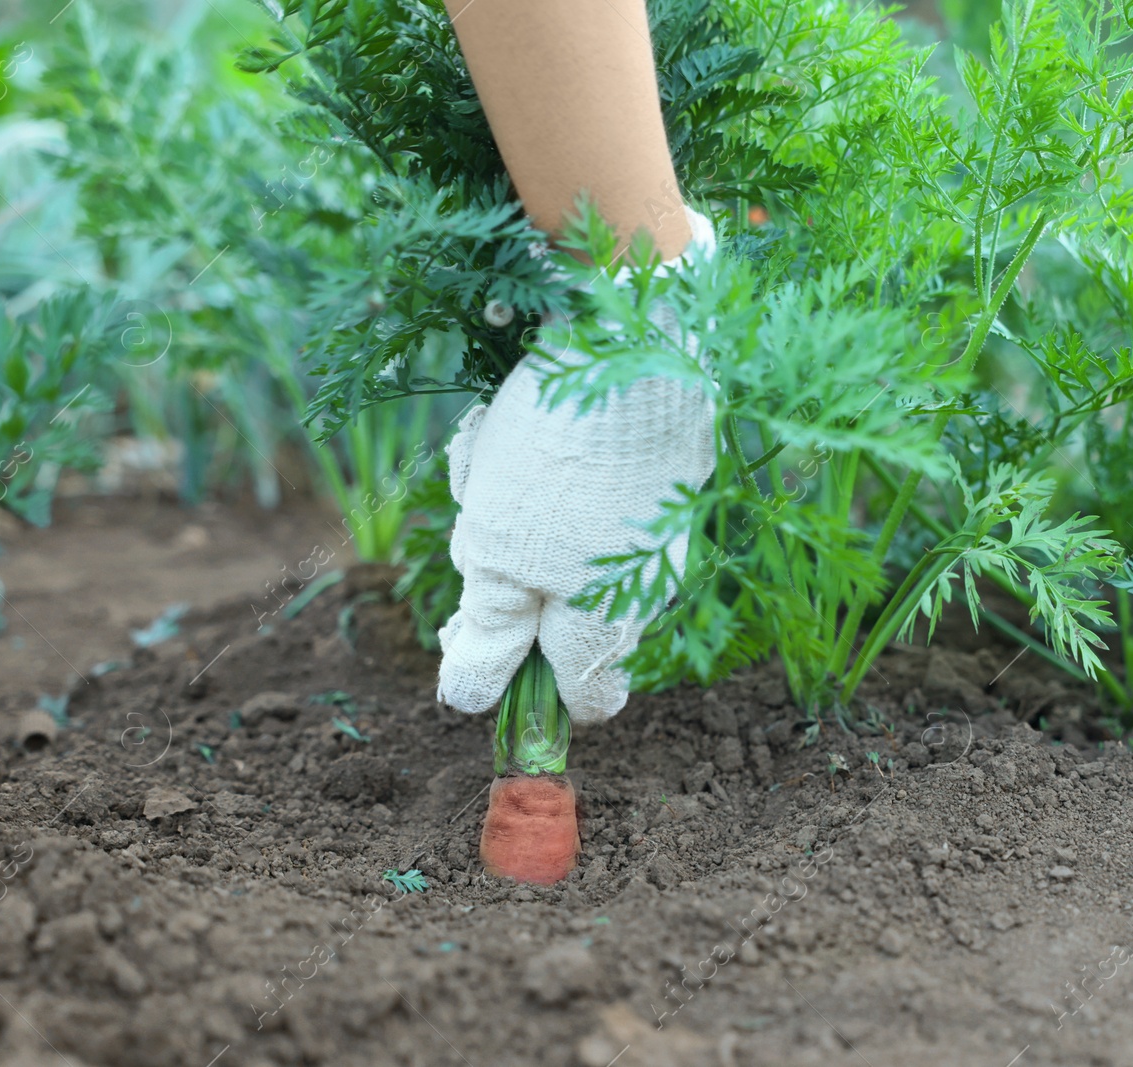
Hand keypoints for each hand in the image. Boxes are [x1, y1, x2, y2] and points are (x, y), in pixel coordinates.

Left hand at [436, 215, 715, 721]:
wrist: (637, 338)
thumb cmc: (559, 458)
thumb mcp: (498, 555)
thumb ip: (489, 636)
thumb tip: (469, 704)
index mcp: (607, 623)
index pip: (588, 703)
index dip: (529, 687)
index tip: (479, 636)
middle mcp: (649, 588)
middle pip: (565, 618)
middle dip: (507, 579)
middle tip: (477, 525)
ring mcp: (662, 530)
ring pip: (568, 550)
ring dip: (517, 514)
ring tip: (497, 456)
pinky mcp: (663, 475)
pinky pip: (589, 495)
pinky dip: (550, 469)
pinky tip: (525, 422)